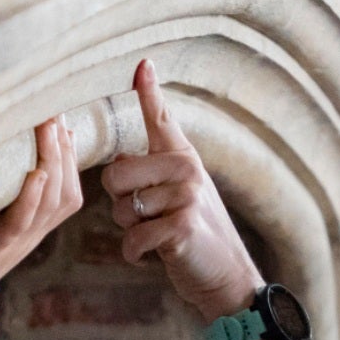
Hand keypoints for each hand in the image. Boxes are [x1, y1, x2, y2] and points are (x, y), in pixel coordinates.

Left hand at [0, 117, 80, 282]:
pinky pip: (22, 218)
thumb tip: (46, 133)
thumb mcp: (8, 198)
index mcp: (46, 215)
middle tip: (54, 115)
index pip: (70, 181)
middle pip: (64, 188)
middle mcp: (41, 225)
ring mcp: (24, 235)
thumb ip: (24, 173)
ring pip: (51, 199)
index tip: (62, 117)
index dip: (70, 151)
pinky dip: (32, 197)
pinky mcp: (2, 241)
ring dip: (52, 163)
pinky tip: (36, 174)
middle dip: (63, 150)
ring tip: (49, 131)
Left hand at [104, 62, 263, 319]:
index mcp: (183, 158)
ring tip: (157, 235)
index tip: (142, 64)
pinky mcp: (182, 225)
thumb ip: (151, 176)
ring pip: (121, 211)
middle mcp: (187, 169)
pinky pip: (132, 238)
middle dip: (118, 205)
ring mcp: (187, 196)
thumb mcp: (179, 196)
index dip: (149, 92)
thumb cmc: (193, 235)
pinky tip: (152, 256)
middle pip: (114, 176)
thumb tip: (116, 164)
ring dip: (130, 232)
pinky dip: (134, 253)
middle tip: (146, 218)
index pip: (162, 119)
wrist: (226, 275)